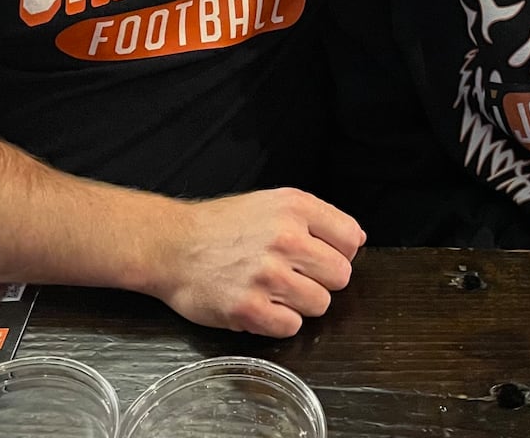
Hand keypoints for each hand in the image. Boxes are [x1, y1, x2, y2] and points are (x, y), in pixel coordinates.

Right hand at [147, 188, 364, 337]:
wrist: (172, 245)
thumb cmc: (222, 226)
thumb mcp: (273, 203)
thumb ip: (318, 218)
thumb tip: (357, 240)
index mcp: (294, 207)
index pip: (351, 239)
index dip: (338, 251)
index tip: (318, 255)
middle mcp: (285, 238)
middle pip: (341, 275)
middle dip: (321, 279)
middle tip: (294, 275)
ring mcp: (267, 275)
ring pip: (320, 304)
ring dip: (300, 303)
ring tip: (274, 289)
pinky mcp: (250, 308)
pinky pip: (292, 326)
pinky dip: (279, 321)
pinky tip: (261, 304)